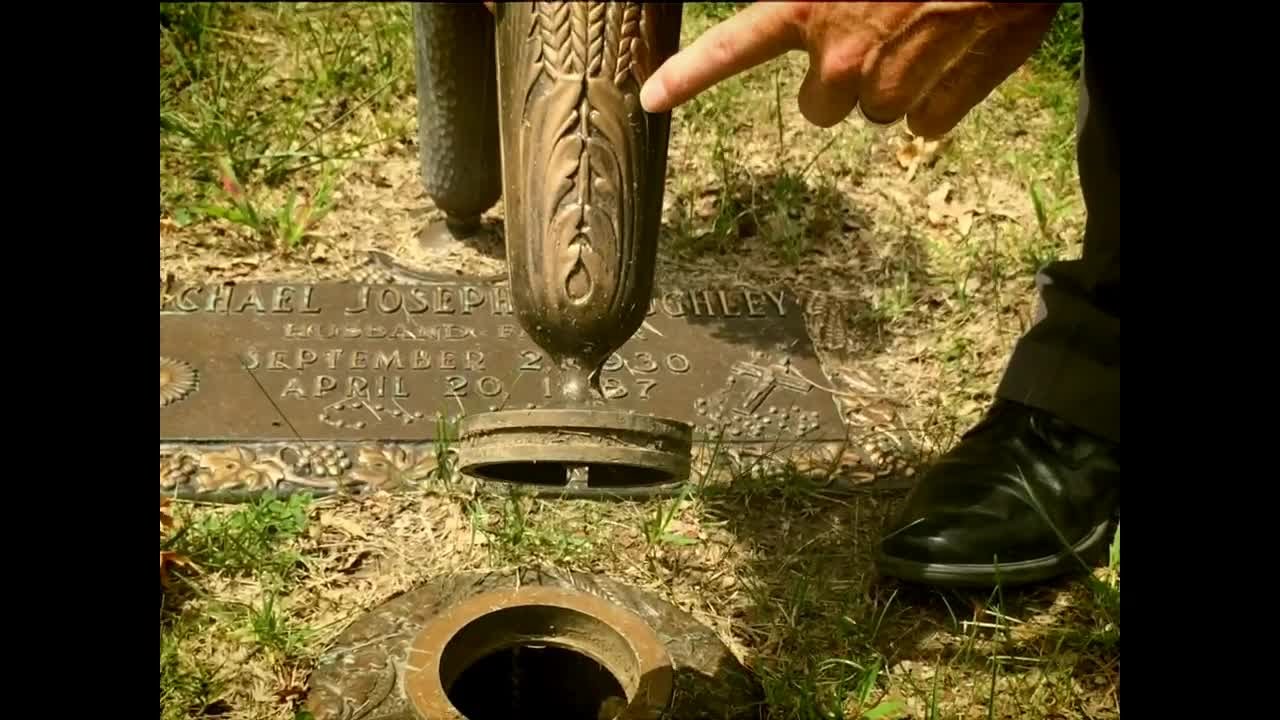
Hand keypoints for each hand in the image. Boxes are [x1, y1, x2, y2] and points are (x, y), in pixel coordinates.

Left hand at [639, 2, 1060, 135]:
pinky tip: (954, 54)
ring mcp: (897, 84)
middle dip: (841, 80)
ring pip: (877, 114)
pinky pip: (927, 126)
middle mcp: (846, 55)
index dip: (688, 76)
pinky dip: (940, 98)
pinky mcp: (950, 99)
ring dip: (894, 84)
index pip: (731, 47)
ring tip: (924, 31)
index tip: (652, 99)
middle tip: (874, 35)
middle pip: (821, 107)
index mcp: (809, 6)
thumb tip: (791, 9)